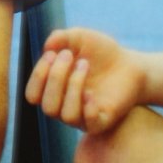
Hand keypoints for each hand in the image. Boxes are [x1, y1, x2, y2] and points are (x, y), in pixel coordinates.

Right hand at [25, 27, 144, 133]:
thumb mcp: (79, 38)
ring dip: (73, 86)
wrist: (130, 64)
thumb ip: (60, 38)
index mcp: (53, 91)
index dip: (38, 76)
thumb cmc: (100, 52)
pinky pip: (90, 124)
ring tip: (85, 65)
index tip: (52, 54)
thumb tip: (47, 47)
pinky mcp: (102, 121)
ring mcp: (83, 116)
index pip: (33, 95)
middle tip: (69, 55)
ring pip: (66, 115)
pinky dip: (89, 108)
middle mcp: (64, 107)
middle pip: (47, 106)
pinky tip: (93, 92)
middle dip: (55, 77)